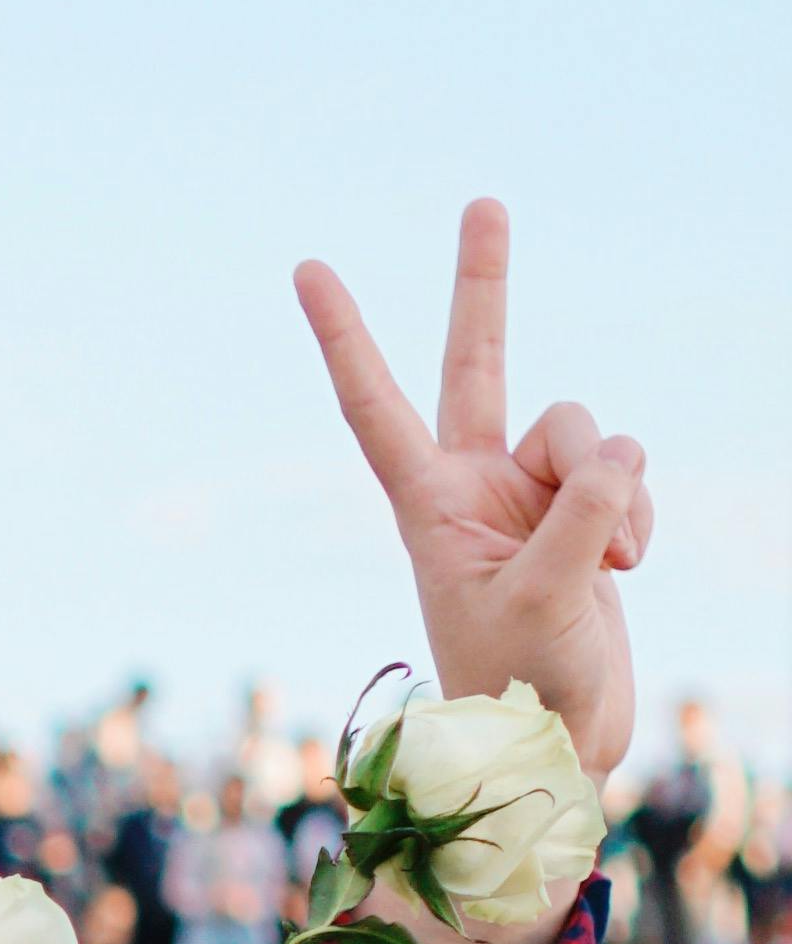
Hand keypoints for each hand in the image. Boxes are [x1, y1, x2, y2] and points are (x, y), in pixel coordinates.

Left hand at [295, 204, 649, 789]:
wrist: (557, 741)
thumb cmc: (519, 683)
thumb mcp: (545, 598)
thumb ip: (582, 515)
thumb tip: (619, 448)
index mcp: (428, 504)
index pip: (374, 405)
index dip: (344, 337)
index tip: (306, 268)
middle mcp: (474, 485)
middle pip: (478, 364)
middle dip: (485, 286)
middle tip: (483, 202)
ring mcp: (533, 493)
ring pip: (583, 431)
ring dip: (614, 490)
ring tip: (611, 561)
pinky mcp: (586, 509)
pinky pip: (625, 471)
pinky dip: (638, 514)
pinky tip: (627, 567)